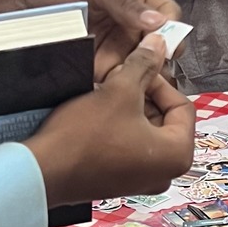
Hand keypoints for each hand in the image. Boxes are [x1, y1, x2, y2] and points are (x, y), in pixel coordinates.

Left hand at [0, 0, 178, 78]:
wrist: (7, 0)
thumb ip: (124, 2)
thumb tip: (158, 23)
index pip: (168, 15)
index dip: (170, 33)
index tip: (163, 48)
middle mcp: (129, 21)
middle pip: (157, 47)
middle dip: (157, 62)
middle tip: (151, 76)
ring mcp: (114, 45)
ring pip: (140, 67)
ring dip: (139, 78)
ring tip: (133, 88)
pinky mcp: (95, 65)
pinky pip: (114, 80)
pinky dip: (117, 88)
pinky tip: (113, 93)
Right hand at [27, 33, 194, 207]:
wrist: (44, 170)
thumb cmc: (84, 137)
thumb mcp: (119, 90)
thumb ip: (144, 64)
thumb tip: (159, 44)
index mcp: (177, 155)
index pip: (183, 106)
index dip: (160, 82)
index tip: (140, 70)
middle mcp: (165, 173)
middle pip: (165, 120)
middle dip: (144, 95)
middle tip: (121, 80)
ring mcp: (142, 181)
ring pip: (145, 132)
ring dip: (129, 109)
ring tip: (107, 94)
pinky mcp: (120, 182)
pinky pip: (129, 147)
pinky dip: (119, 127)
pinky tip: (98, 114)